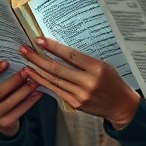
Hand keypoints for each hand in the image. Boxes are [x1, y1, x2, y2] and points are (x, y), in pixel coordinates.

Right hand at [0, 60, 40, 137]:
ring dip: (25, 90)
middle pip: (0, 90)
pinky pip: (20, 110)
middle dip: (15, 80)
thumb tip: (15, 58)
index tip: (6, 61)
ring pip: (12, 100)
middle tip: (27, 70)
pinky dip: (30, 101)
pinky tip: (38, 93)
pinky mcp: (5, 123)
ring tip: (35, 81)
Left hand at [21, 37, 140, 129]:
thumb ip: (83, 59)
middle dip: (38, 58)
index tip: (39, 40)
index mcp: (97, 68)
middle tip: (24, 49)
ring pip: (54, 80)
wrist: (120, 105)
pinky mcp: (76, 104)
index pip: (71, 55)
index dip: (53, 47)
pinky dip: (43, 82)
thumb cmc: (112, 81)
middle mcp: (88, 82)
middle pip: (57, 69)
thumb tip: (60, 48)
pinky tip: (33, 76)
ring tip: (25, 61)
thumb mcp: (104, 65)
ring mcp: (81, 95)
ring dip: (37, 70)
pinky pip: (56, 90)